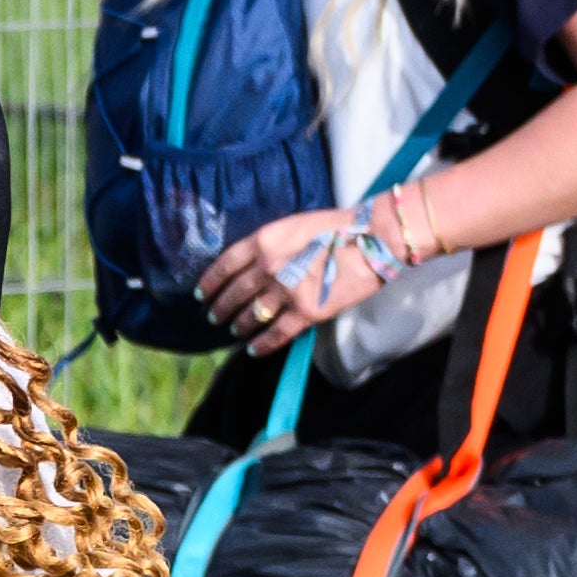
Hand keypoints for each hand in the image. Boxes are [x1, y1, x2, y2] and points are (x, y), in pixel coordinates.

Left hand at [192, 205, 393, 355]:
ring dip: (239, 325)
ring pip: (252, 315)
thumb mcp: (291, 226)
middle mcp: (268, 267)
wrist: (374, 239)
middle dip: (221, 307)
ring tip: (234, 330)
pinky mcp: (307, 311)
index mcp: (262, 242)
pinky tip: (253, 349)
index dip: (210, 283)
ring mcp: (286, 291)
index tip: (202, 294)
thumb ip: (268, 245)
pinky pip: (276, 333)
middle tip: (214, 316)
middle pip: (234, 293)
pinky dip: (262, 344)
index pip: (224, 266)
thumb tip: (252, 264)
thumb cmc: (336, 227)